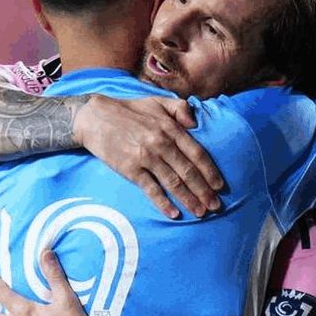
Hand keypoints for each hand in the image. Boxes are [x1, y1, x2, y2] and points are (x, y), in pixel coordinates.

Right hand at [72, 94, 223, 217]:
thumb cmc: (129, 110)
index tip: (220, 186)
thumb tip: (196, 123)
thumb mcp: (157, 101)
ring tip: (200, 212)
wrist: (95, 117)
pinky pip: (151, 189)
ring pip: (173, 182)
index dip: (210, 171)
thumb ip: (180, 108)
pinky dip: (163, 203)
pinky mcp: (130, 168)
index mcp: (170, 128)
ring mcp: (145, 157)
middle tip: (215, 206)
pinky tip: (174, 214)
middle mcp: (161, 143)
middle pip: (188, 171)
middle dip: (204, 191)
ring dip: (189, 199)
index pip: (197, 153)